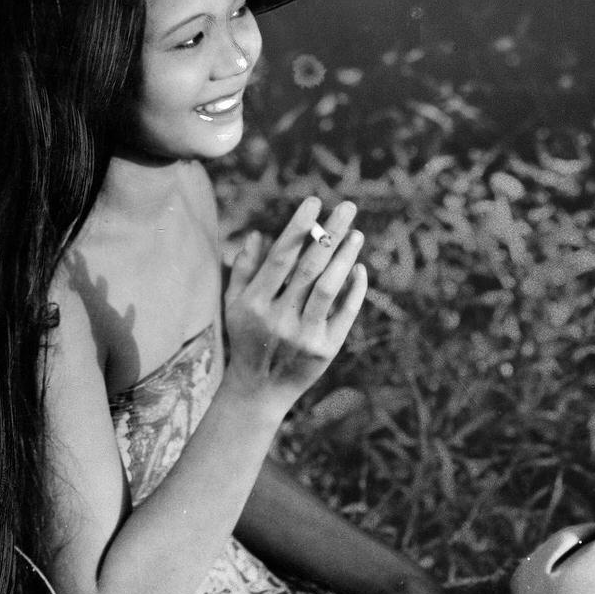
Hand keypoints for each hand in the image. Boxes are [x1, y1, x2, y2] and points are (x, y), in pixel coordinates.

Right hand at [223, 197, 366, 414]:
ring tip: (358, 234)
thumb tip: (260, 234)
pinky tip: (360, 268)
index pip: (281, 257)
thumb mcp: (235, 305)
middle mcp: (278, 318)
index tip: (314, 202)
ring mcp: (303, 335)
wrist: (258, 392)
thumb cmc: (247, 339)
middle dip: (330, 233)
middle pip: (309, 267)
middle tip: (347, 207)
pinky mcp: (324, 350)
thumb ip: (244, 270)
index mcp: (254, 303)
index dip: (298, 227)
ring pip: (329, 287)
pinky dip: (354, 290)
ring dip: (345, 257)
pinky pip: (345, 313)